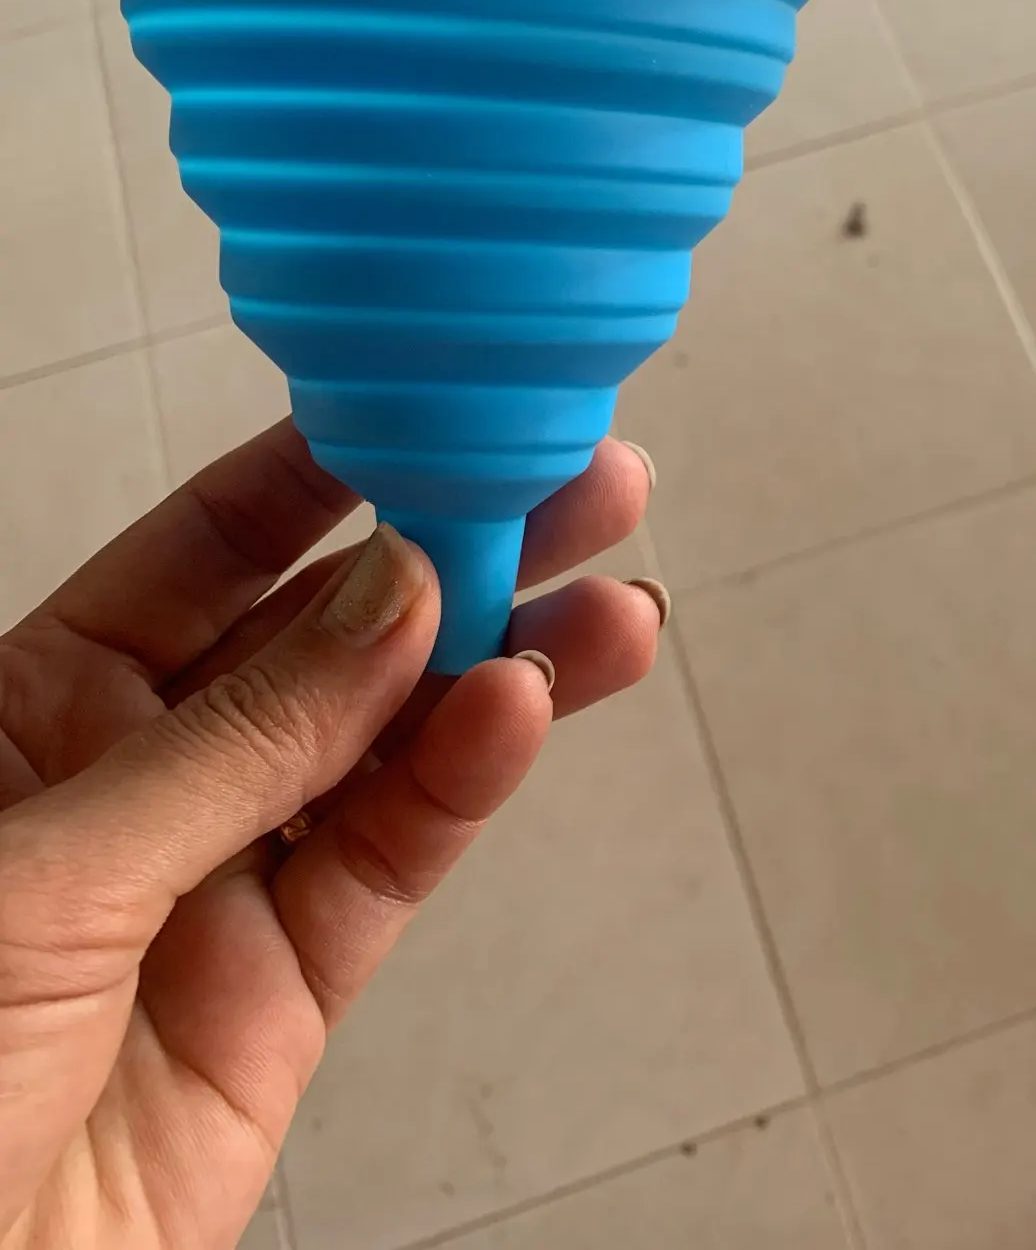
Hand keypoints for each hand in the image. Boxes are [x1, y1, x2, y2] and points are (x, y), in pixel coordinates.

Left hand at [0, 420, 659, 1249]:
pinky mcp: (288, 990)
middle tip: (576, 491)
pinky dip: (468, 782)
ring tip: (610, 603)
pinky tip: (529, 710)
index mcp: (39, 706)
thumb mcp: (47, 869)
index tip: (434, 414)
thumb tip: (389, 598)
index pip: (205, 551)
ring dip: (505, 664)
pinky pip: (391, 859)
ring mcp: (222, 880)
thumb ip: (237, 736)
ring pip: (388, 743)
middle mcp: (142, 776)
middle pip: (326, 636)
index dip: (324, 476)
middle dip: (457, 556)